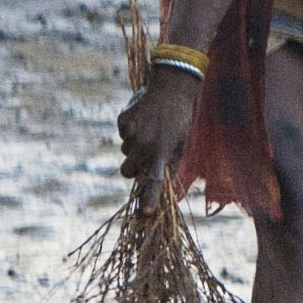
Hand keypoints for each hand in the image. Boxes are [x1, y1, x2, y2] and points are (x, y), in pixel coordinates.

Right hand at [116, 66, 200, 188]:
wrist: (171, 89)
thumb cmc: (179, 121)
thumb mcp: (181, 145)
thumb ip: (172, 169)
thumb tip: (174, 194)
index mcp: (161, 152)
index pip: (154, 181)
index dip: (150, 198)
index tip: (146, 213)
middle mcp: (144, 144)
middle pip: (127, 171)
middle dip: (133, 169)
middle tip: (144, 158)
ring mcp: (132, 132)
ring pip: (124, 152)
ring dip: (133, 148)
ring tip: (148, 132)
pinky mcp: (123, 121)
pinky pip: (122, 135)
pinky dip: (129, 132)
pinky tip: (141, 121)